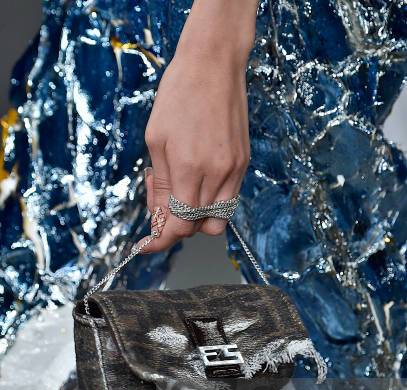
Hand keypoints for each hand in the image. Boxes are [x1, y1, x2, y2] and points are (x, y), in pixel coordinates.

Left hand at [139, 0, 256, 252]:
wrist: (214, 63)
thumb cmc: (179, 94)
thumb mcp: (156, 140)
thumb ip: (161, 186)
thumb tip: (161, 218)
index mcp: (190, 169)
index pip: (179, 226)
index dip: (159, 241)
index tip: (145, 245)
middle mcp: (218, 175)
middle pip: (197, 227)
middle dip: (174, 225)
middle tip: (159, 202)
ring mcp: (235, 170)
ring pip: (217, 220)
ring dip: (195, 217)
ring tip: (179, 190)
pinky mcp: (244, 164)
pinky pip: (228, 200)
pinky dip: (209, 201)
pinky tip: (195, 179)